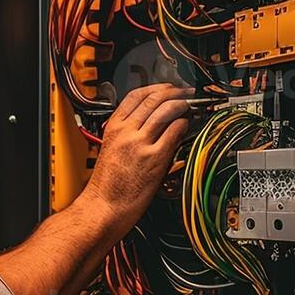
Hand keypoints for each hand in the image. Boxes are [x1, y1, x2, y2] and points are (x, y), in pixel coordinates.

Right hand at [80, 83, 193, 234]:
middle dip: (173, 92)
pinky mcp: (155, 157)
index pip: (135, 96)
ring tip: (190, 105)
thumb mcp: (111, 150)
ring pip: (166, 111)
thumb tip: (148, 125)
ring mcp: (141, 143)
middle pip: (153, 99)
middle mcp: (126, 132)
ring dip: (182, 104)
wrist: (103, 207)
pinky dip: (184, 124)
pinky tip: (187, 126)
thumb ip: (127, 135)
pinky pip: (174, 132)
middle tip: (185, 92)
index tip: (166, 87)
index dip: (155, 88)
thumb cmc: (107, 186)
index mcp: (113, 128)